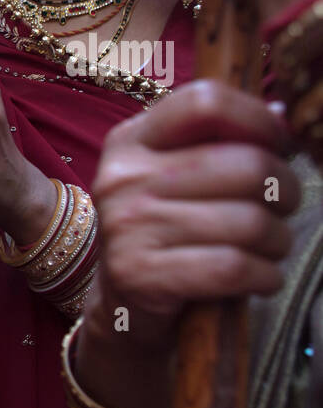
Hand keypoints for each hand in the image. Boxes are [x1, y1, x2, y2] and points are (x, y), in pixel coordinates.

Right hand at [89, 80, 301, 340]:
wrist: (122, 305)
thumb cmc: (166, 232)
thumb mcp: (174, 176)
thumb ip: (217, 142)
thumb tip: (278, 115)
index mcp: (130, 141)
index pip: (206, 102)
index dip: (258, 120)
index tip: (276, 146)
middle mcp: (122, 178)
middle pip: (248, 165)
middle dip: (285, 192)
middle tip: (281, 209)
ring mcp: (127, 226)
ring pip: (250, 221)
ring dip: (277, 241)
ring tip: (266, 248)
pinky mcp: (139, 274)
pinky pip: (234, 267)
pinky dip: (264, 277)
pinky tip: (259, 278)